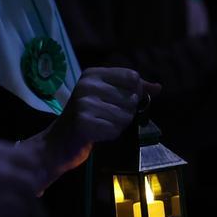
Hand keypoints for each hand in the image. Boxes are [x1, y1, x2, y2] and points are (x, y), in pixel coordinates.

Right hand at [26, 68, 161, 190]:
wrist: (59, 142)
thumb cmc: (86, 118)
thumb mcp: (107, 97)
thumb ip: (133, 90)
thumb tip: (158, 87)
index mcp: (93, 74)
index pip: (132, 77)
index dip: (136, 92)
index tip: (123, 102)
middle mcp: (87, 85)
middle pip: (131, 98)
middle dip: (126, 113)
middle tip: (107, 117)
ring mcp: (84, 103)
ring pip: (125, 116)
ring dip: (118, 126)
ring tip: (102, 125)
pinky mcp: (83, 122)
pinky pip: (114, 130)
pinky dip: (110, 136)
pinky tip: (97, 134)